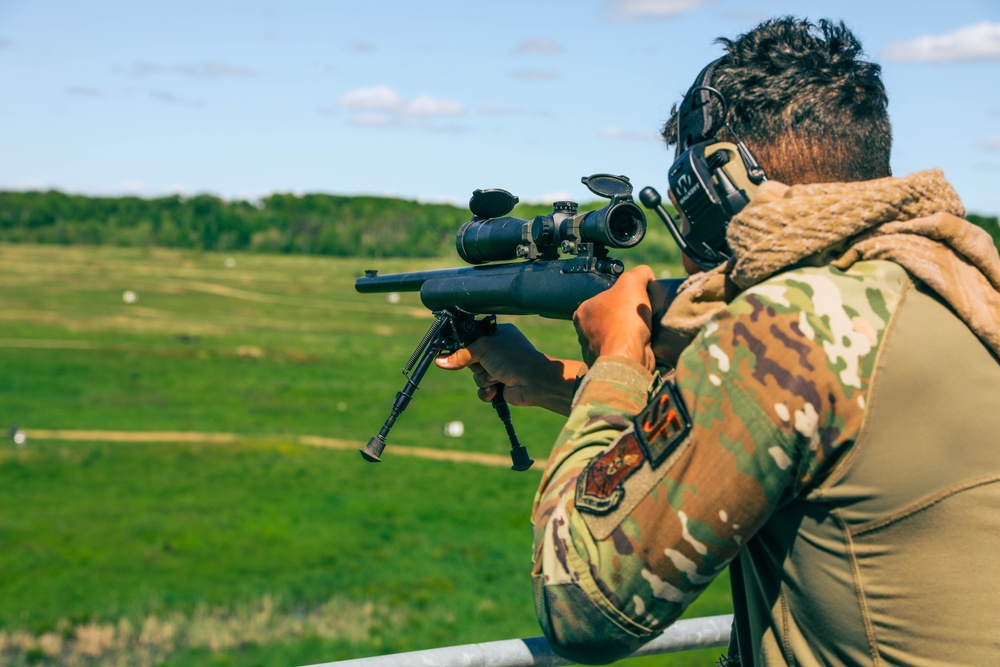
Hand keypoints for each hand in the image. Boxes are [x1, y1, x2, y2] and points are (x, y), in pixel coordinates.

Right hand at [435, 324, 582, 415]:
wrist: (534, 381)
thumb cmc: (514, 358)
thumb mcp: (483, 349)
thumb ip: (460, 354)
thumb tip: (440, 360)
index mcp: (498, 334)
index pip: (472, 338)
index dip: (464, 347)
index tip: (455, 352)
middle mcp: (499, 350)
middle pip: (472, 359)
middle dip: (476, 366)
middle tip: (485, 364)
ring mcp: (501, 368)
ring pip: (476, 376)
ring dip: (483, 379)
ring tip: (496, 377)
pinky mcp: (501, 385)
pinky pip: (483, 390)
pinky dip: (486, 392)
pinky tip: (495, 390)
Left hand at [573, 265, 655, 369]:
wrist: (629, 357)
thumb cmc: (625, 320)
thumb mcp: (632, 282)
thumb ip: (638, 273)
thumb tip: (646, 274)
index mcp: (583, 311)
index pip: (603, 298)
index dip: (622, 297)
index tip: (635, 300)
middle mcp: (584, 332)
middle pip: (610, 317)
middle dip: (626, 315)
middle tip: (641, 314)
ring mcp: (594, 350)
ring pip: (616, 335)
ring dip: (630, 333)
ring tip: (643, 329)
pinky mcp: (608, 365)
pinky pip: (623, 351)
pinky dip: (633, 347)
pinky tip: (642, 343)